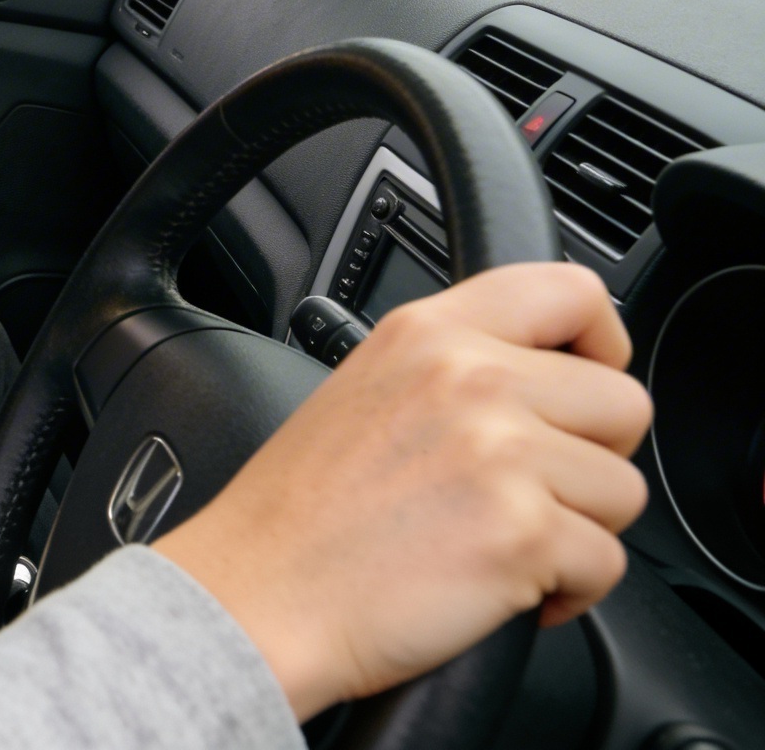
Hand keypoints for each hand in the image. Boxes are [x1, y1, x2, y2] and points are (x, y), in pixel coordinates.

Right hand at [155, 263, 650, 721]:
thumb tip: (550, 375)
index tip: (585, 380)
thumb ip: (456, 363)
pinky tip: (503, 587)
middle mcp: (469, 377)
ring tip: (506, 539)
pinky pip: (607, 562)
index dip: (602, 343)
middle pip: (622, 402)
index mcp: (429, 332)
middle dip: (594, 458)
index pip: (572, 291)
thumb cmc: (302, 511)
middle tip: (533, 489)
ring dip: (581, 528)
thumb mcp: (367, 386)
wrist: (260, 593)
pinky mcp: (523, 532)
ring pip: (624, 489)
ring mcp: (500, 452)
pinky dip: (568, 590)